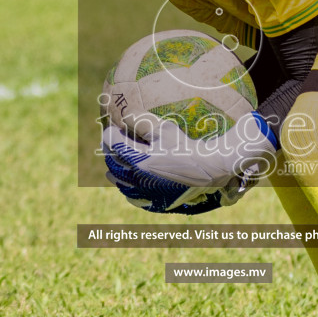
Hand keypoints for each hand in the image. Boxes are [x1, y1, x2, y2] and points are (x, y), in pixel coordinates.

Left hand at [101, 112, 277, 214]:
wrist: (208, 169)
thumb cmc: (187, 145)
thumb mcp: (165, 129)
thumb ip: (142, 121)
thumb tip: (124, 115)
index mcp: (137, 159)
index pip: (111, 143)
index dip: (110, 133)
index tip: (113, 128)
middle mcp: (137, 178)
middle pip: (111, 162)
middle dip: (109, 151)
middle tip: (113, 142)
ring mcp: (144, 192)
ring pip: (118, 181)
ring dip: (114, 170)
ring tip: (116, 162)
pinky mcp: (153, 201)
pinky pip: (132, 197)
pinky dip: (126, 188)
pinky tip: (128, 183)